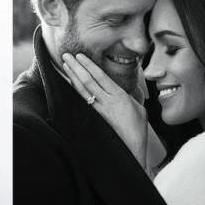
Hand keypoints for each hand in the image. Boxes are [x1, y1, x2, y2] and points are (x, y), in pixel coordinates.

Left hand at [62, 53, 147, 167]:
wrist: (132, 149)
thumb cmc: (137, 129)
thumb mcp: (139, 108)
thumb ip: (131, 95)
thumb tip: (126, 90)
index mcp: (119, 96)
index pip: (100, 76)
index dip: (89, 65)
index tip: (80, 56)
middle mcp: (108, 101)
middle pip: (88, 81)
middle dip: (76, 67)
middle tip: (66, 55)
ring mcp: (100, 110)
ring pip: (83, 90)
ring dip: (73, 76)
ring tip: (65, 65)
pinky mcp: (96, 118)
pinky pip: (84, 101)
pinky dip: (76, 90)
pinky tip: (70, 83)